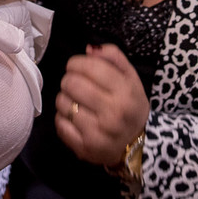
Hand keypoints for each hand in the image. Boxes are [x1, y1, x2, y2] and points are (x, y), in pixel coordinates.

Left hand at [54, 44, 148, 166]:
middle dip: (69, 80)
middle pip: (71, 83)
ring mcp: (97, 133)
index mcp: (125, 92)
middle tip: (76, 84)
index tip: (76, 67)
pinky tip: (75, 118)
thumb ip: (113, 57)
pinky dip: (63, 118)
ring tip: (77, 101)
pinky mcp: (84, 148)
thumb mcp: (131, 78)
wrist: (138, 146)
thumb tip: (89, 50)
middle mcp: (112, 113)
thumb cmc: (131, 106)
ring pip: (62, 102)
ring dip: (66, 98)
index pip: (90, 67)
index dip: (77, 63)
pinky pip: (59, 123)